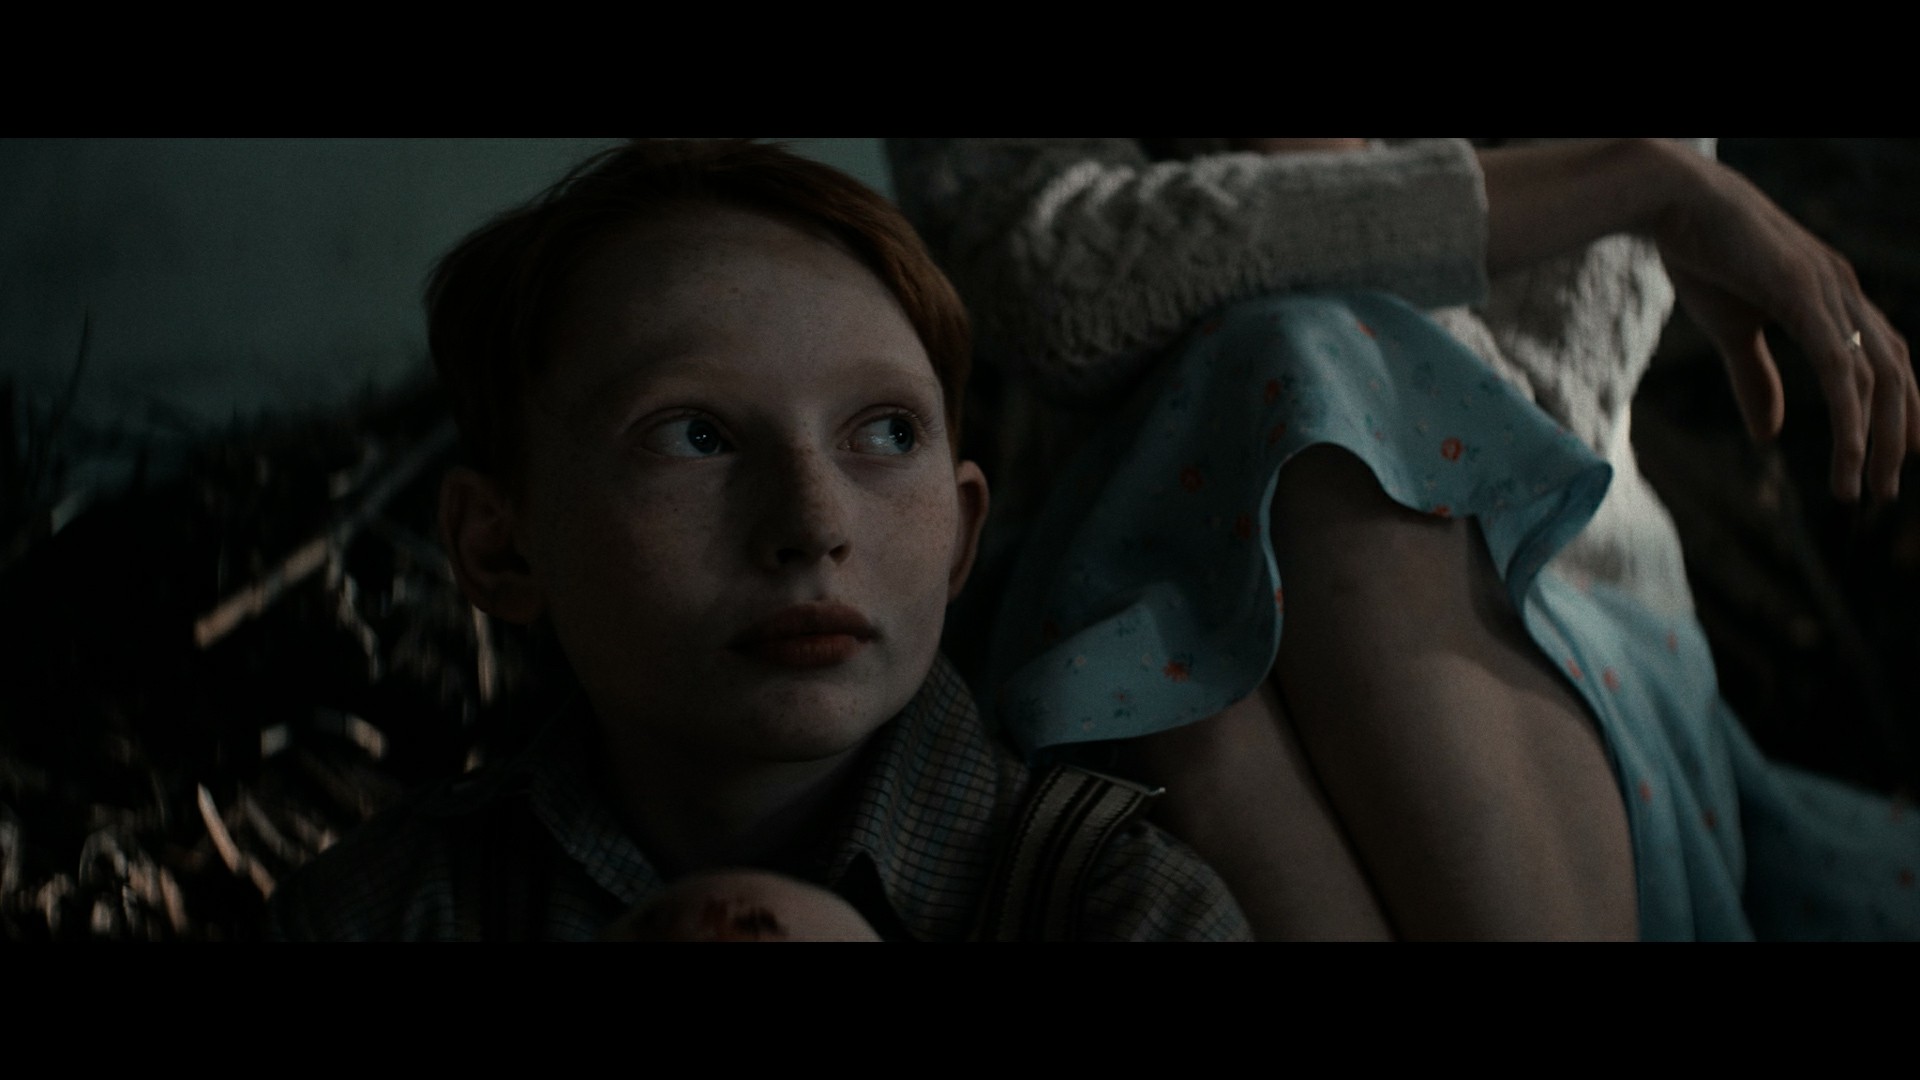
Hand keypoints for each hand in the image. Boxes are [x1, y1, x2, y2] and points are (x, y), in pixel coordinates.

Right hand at [1654, 147, 1919, 501]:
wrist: (1674, 201)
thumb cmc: (1700, 254)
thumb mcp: (1730, 329)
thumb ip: (1756, 380)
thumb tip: (1771, 437)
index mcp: (1832, 295)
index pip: (1885, 358)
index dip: (1900, 407)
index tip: (1896, 455)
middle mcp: (1845, 292)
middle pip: (1895, 375)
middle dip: (1897, 436)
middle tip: (1885, 490)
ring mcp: (1831, 292)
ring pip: (1876, 379)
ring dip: (1876, 439)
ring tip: (1864, 486)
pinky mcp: (1805, 297)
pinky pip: (1841, 368)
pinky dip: (1851, 416)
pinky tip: (1851, 453)